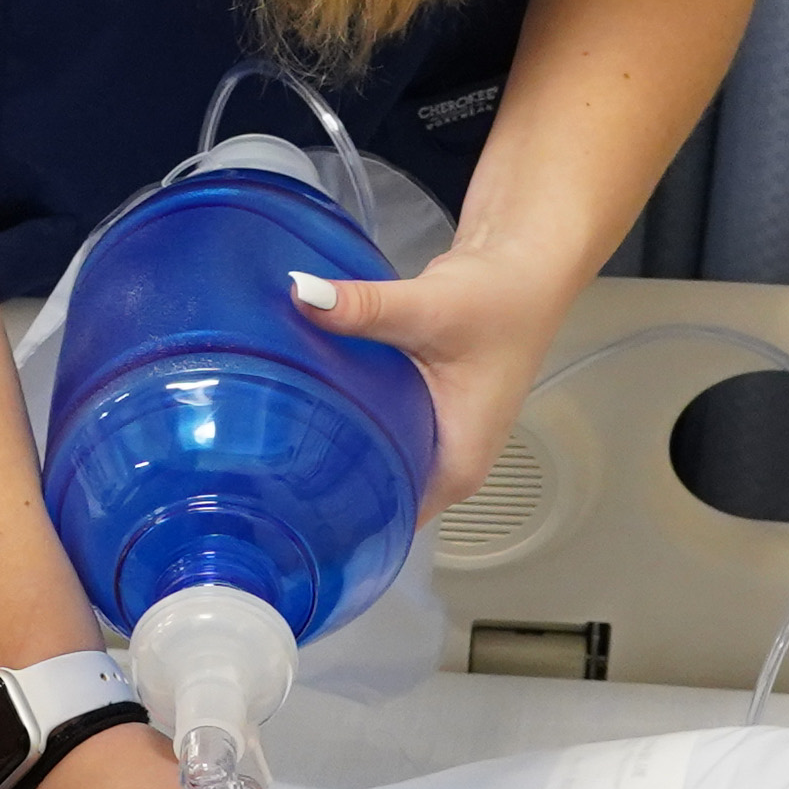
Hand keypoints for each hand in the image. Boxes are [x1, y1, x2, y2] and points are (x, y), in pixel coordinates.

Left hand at [297, 233, 581, 514]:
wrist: (527, 263)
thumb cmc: (502, 302)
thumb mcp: (429, 309)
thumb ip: (364, 308)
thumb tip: (303, 295)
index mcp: (457, 469)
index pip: (390, 525)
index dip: (337, 524)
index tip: (283, 513)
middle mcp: (448, 464)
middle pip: (375, 498)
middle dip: (322, 485)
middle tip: (261, 472)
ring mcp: (436, 437)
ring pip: (373, 461)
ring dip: (331, 449)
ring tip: (271, 442)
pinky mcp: (422, 409)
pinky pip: (376, 430)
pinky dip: (346, 419)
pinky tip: (304, 406)